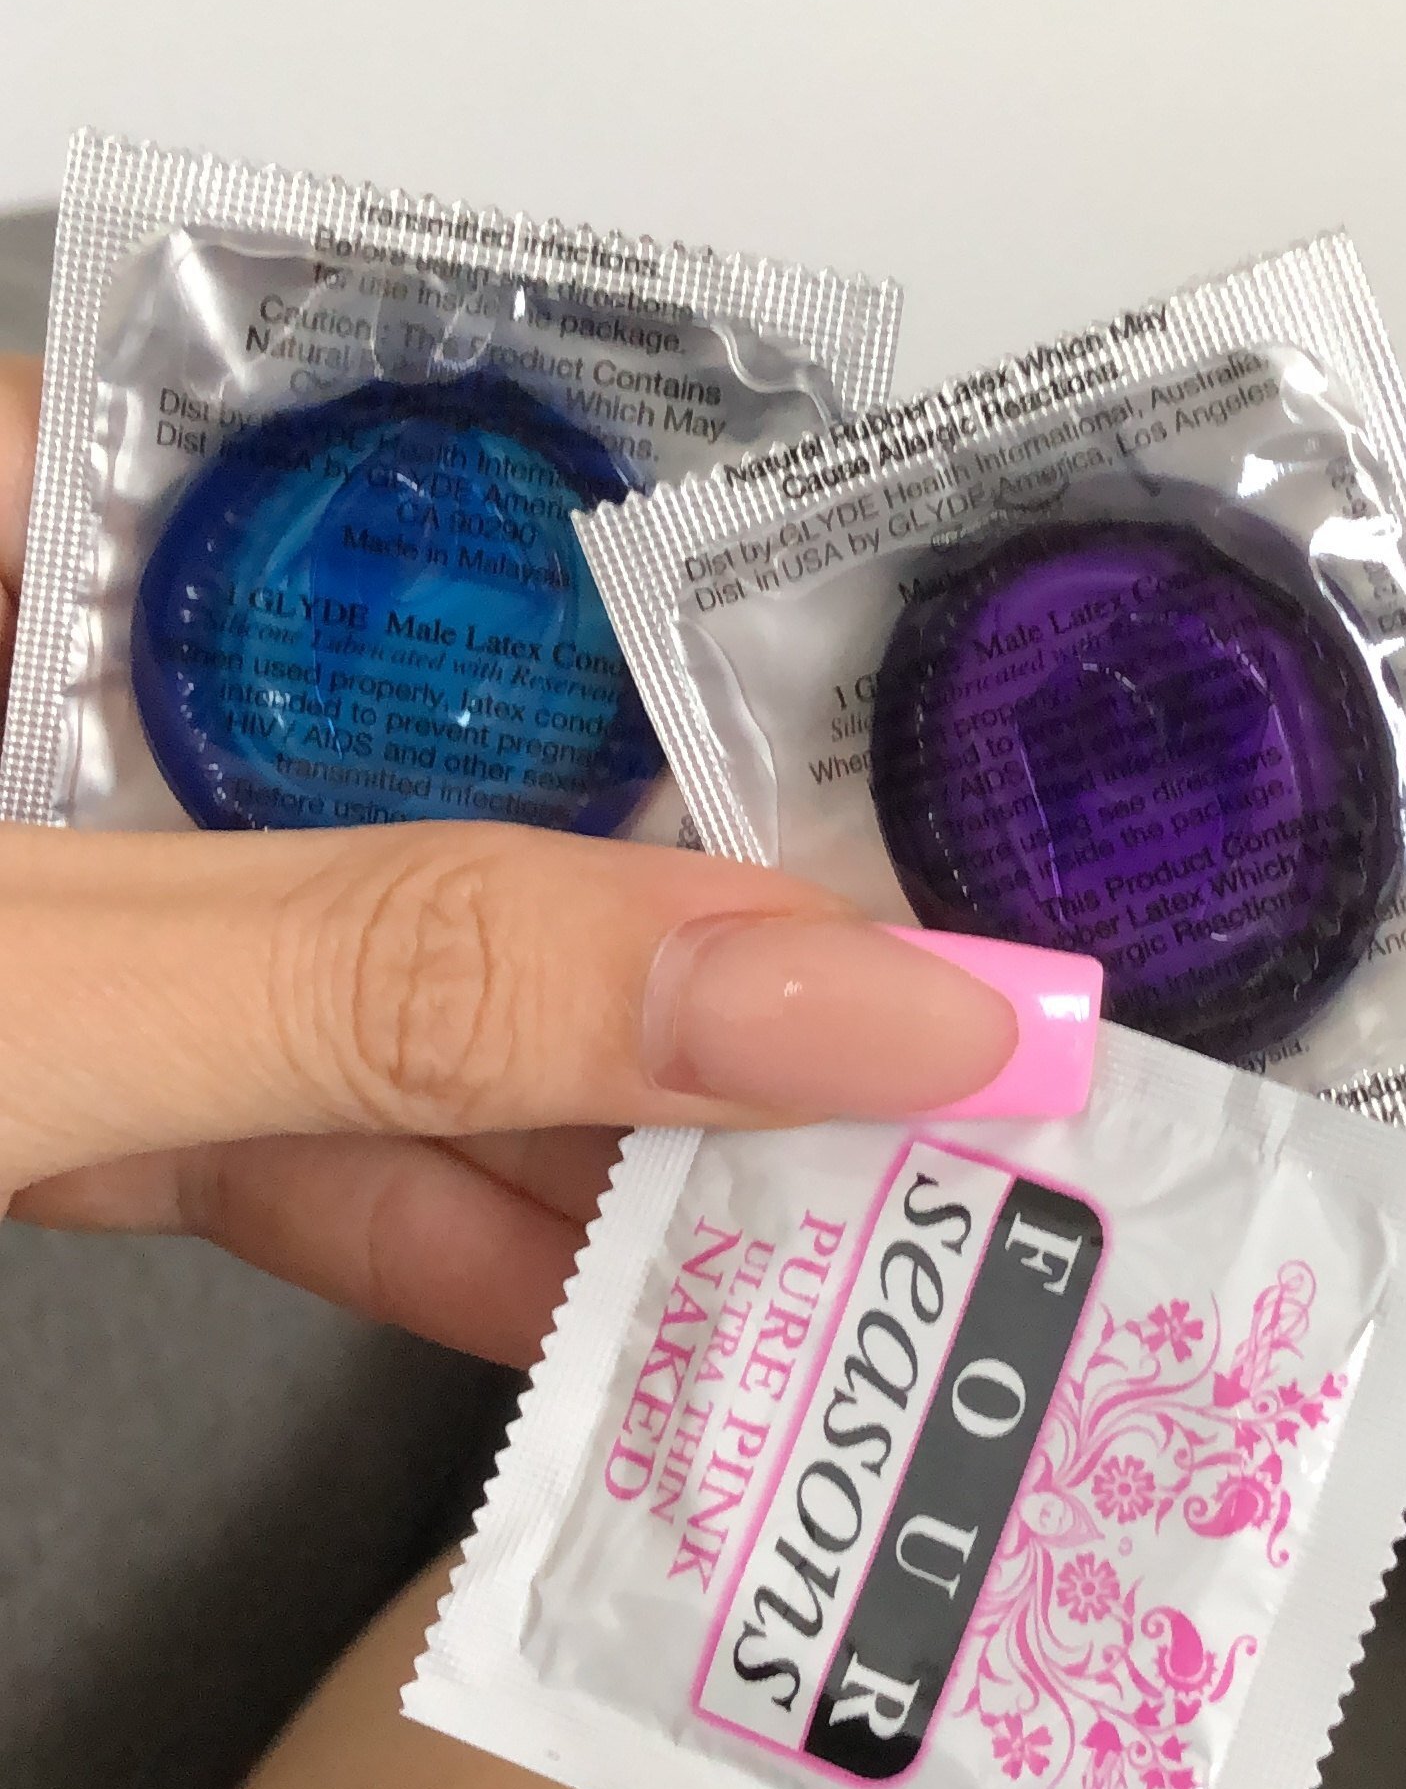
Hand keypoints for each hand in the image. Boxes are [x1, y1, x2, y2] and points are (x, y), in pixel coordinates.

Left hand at [0, 352, 1013, 1363]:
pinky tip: (608, 1285)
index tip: (884, 752)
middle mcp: (28, 699)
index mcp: (0, 531)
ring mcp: (35, 920)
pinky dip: (419, 1217)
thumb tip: (824, 988)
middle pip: (409, 761)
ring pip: (349, 980)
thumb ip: (404, 978)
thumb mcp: (45, 990)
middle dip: (661, 911)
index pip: (389, 503)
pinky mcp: (24, 1099)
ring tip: (847, 1179)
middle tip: (929, 998)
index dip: (655, 618)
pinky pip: (254, 1133)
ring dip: (581, 1117)